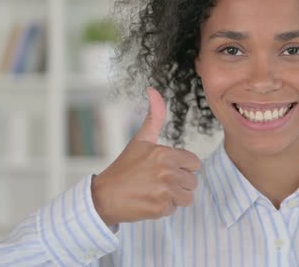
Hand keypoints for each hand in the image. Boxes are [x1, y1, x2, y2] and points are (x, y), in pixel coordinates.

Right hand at [91, 87, 201, 226]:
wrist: (103, 197)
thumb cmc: (124, 169)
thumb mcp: (140, 140)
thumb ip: (154, 116)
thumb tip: (154, 89)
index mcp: (165, 154)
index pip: (194, 163)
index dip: (182, 167)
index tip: (164, 169)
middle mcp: (167, 171)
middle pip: (192, 181)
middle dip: (179, 184)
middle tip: (157, 182)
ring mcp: (164, 191)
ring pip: (187, 197)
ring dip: (174, 198)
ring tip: (155, 192)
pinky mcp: (160, 208)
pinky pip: (175, 210)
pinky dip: (164, 209)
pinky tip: (149, 202)